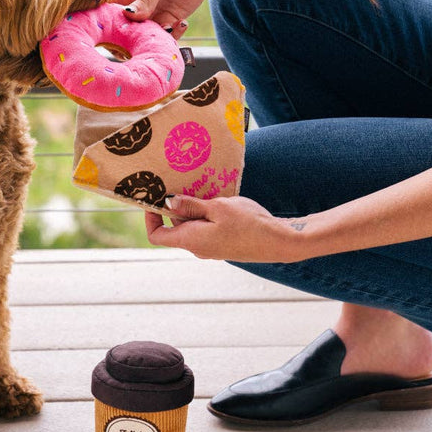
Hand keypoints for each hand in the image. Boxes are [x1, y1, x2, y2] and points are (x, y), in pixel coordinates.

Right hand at [112, 0, 225, 39]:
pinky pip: (165, 37)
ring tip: (170, 26)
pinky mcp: (169, 21)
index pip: (108, 12)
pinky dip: (172, 36)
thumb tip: (130, 16)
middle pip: (123, 31)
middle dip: (133, 38)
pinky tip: (182, 22)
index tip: (119, 33)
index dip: (108, 25)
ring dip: (155, 38)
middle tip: (148, 36)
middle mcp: (136, 5)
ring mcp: (152, 14)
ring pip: (144, 38)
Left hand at [145, 195, 306, 262]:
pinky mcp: (223, 244)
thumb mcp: (217, 207)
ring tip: (202, 189)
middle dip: (175, 207)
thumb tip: (168, 203)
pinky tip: (218, 199)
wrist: (280, 241)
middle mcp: (198, 248)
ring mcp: (211, 248)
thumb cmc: (248, 223)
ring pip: (192, 226)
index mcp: (191, 240)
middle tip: (180, 183)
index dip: (151, 217)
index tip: (154, 199)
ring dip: (193, 209)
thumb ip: (191, 205)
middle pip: (175, 228)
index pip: (157, 235)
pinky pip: (206, 228)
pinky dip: (206, 214)